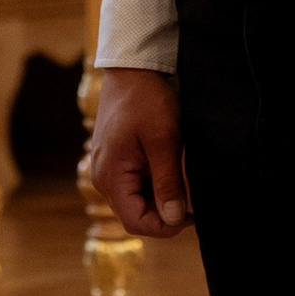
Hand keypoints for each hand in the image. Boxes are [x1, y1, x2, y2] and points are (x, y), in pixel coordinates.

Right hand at [89, 69, 189, 235]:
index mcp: (110, 176)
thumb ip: (168, 182)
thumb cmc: (146, 100)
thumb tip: (174, 219)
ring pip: (136, 200)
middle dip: (164, 212)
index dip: (165, 226)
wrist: (132, 69)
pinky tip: (169, 168)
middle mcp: (102, 177)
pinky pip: (134, 184)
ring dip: (160, 197)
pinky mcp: (115, 160)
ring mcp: (107, 169)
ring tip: (180, 177)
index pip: (136, 222)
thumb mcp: (164, 141)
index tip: (191, 214)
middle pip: (135, 214)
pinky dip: (153, 184)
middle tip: (191, 197)